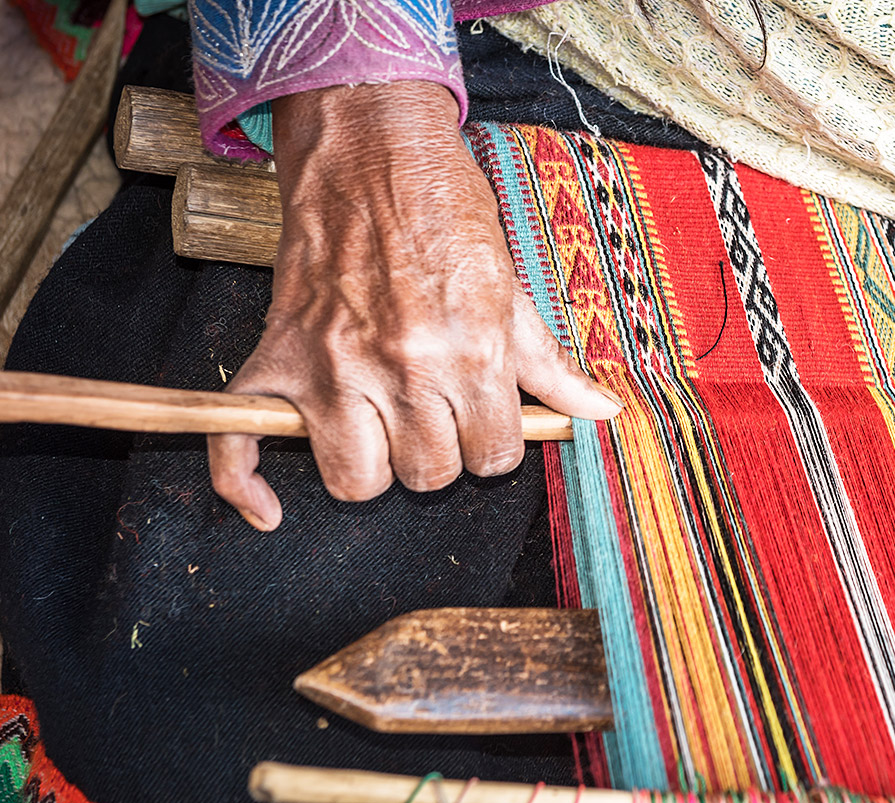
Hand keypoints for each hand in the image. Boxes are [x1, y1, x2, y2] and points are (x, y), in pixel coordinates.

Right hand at [209, 82, 621, 530]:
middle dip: (437, 453)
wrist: (369, 148)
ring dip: (371, 465)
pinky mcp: (275, 358)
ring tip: (379, 424)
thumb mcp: (510, 286)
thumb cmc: (443, 210)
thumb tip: (600, 413)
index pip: (492, 458)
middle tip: (432, 412)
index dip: (491, 445)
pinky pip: (238, 449)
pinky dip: (245, 486)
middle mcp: (403, 367)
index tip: (481, 422)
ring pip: (356, 480)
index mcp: (470, 351)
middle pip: (427, 476)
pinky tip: (268, 507)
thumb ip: (548, 363)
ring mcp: (332, 367)